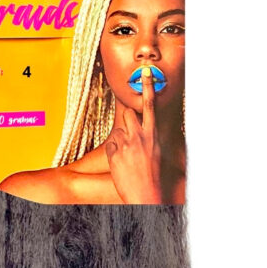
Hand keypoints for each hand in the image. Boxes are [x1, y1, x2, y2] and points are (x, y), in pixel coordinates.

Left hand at [104, 65, 162, 203]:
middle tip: (129, 134)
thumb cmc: (153, 176)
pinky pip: (110, 146)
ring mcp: (126, 146)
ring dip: (120, 141)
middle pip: (127, 114)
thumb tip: (141, 129)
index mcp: (153, 136)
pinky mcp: (114, 155)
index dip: (148, 88)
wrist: (145, 195)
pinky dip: (113, 153)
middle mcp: (139, 137)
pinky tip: (121, 164)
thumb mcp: (156, 153)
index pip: (150, 106)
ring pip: (117, 132)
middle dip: (126, 119)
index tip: (145, 73)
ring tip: (128, 157)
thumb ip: (148, 138)